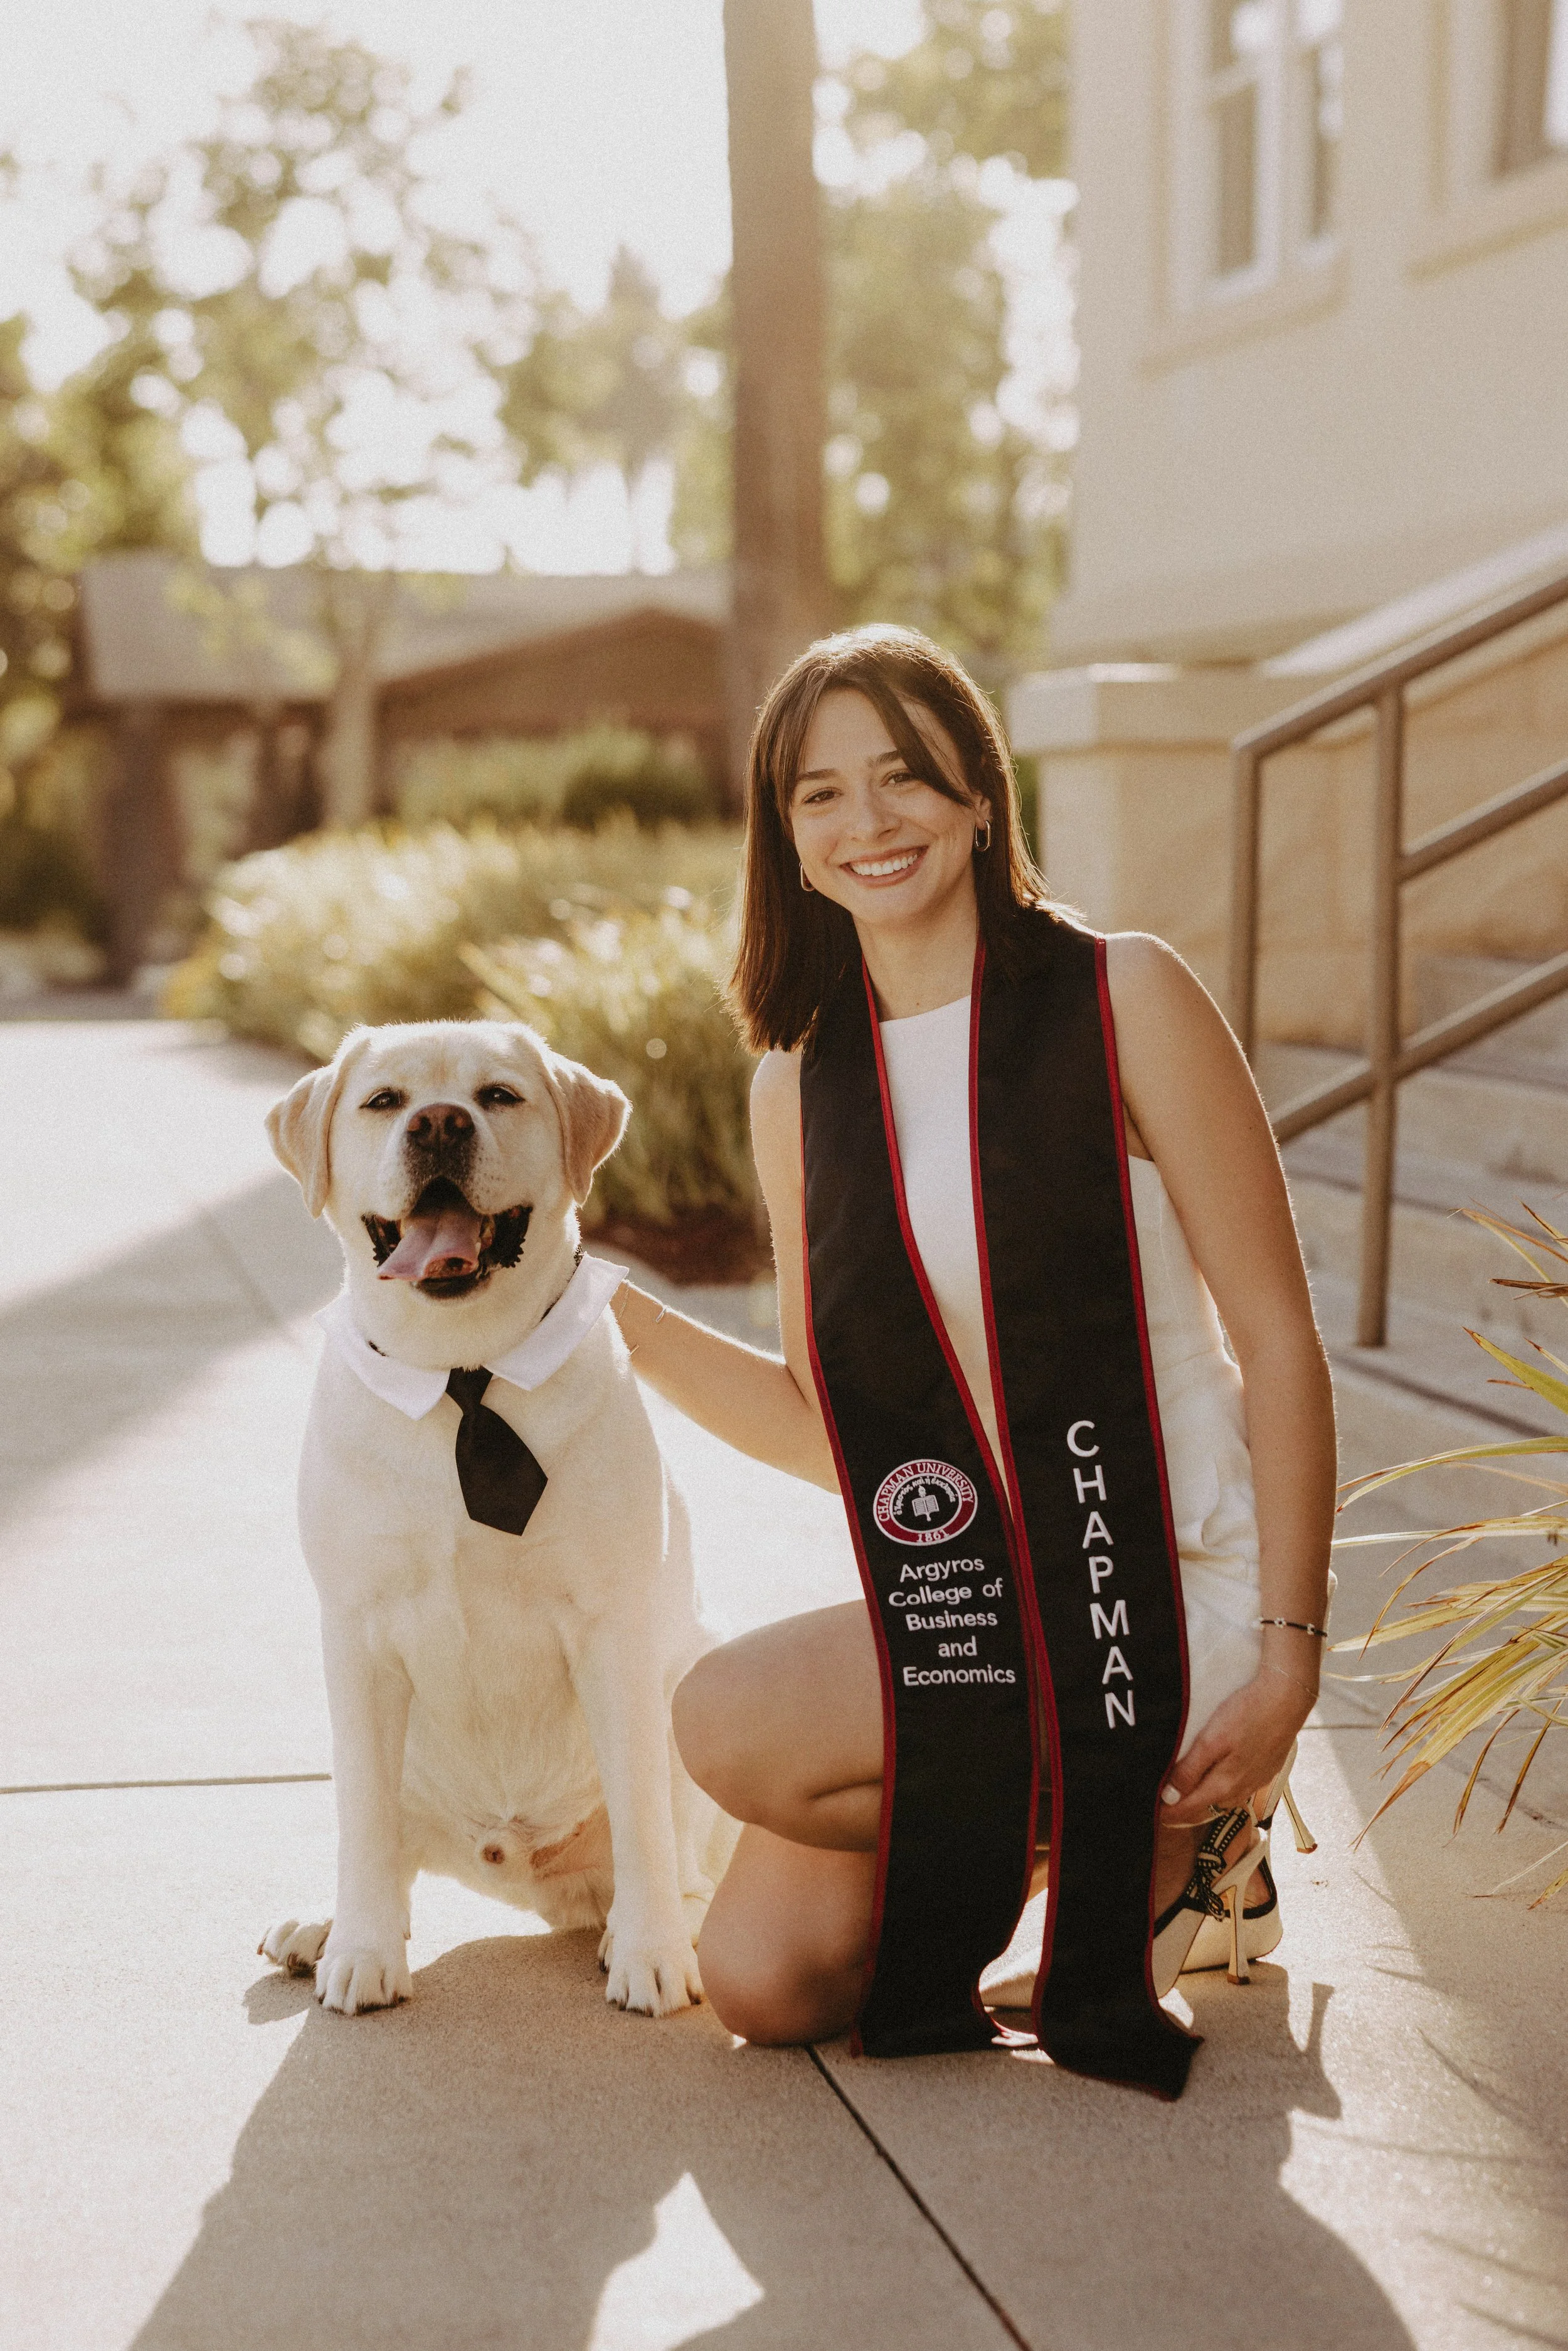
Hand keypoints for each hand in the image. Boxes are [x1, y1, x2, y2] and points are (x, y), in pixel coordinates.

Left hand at [1158, 1668, 1312, 1827]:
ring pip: (1224, 1800)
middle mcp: (1242, 1789)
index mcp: (1225, 1785)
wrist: (1287, 1699)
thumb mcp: (1211, 1740)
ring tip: (1186, 1796)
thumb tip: (1170, 1797)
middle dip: (1185, 1811)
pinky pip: (1239, 1788)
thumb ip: (1191, 1770)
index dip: (1169, 1813)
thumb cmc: (1247, 1714)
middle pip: (1207, 1808)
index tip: (1152, 1815)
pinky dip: (1222, 1790)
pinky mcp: (1266, 1768)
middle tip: (1163, 1808)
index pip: (1190, 1809)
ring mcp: (1257, 1780)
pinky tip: (1218, 1779)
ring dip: (1205, 1802)